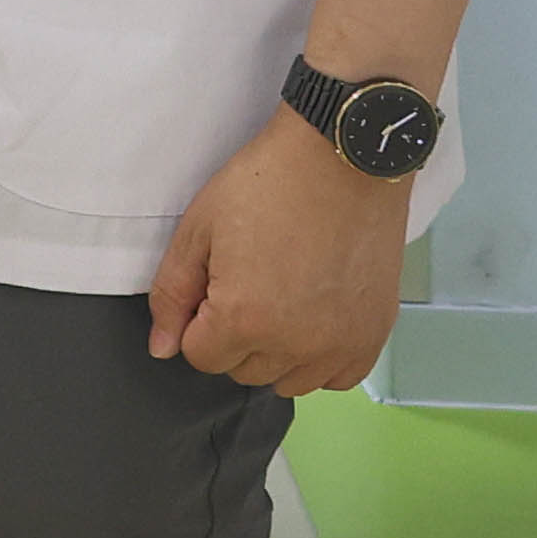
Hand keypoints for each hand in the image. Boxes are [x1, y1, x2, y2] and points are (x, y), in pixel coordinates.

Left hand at [143, 109, 420, 393]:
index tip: (217, 283)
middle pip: (244, 371)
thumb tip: (163, 348)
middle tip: (251, 280)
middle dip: (235, 336)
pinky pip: (337, 377)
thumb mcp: (199, 229)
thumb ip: (172, 295)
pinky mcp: (373, 334)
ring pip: (289, 380)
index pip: (200, 356)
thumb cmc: (268, 183)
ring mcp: (339, 344)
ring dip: (278, 351)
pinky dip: (322, 357)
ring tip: (284, 297)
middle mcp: (294, 344)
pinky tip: (317, 316)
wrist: (342, 157)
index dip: (200, 319)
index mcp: (243, 319)